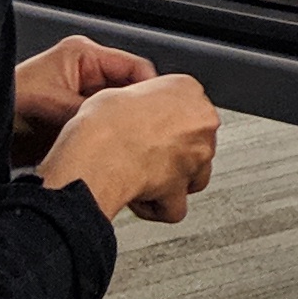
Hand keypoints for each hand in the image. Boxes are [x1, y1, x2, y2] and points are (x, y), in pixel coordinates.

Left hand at [11, 34, 156, 161]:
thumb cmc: (5, 105)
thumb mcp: (54, 104)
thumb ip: (91, 111)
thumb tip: (123, 125)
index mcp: (83, 55)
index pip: (136, 67)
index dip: (150, 91)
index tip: (159, 112)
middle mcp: (86, 73)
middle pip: (131, 91)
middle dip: (137, 112)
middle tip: (145, 133)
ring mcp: (82, 96)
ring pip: (120, 111)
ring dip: (122, 127)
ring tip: (128, 143)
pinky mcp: (77, 119)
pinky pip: (105, 127)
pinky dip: (110, 139)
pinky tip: (113, 151)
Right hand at [37, 72, 219, 223]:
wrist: (97, 153)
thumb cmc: (103, 122)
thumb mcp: (121, 92)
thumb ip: (144, 100)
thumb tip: (138, 109)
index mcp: (188, 90)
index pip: (188, 107)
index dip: (165, 123)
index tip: (148, 128)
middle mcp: (200, 123)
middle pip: (197, 142)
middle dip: (172, 152)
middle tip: (141, 153)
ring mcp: (196, 158)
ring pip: (195, 175)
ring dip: (173, 180)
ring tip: (143, 176)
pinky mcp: (182, 189)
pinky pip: (175, 207)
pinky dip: (159, 208)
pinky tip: (141, 199)